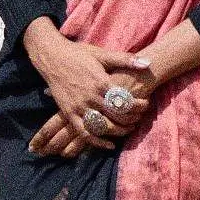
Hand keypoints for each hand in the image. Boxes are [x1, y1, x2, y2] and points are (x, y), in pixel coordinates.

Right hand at [24, 20, 155, 158]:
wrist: (52, 57)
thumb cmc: (79, 54)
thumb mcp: (102, 54)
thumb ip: (125, 59)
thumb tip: (147, 63)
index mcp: (101, 82)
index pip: (125, 100)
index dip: (139, 105)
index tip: (146, 104)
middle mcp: (90, 96)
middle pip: (116, 115)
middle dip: (131, 119)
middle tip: (140, 118)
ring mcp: (78, 107)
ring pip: (102, 126)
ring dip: (118, 131)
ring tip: (129, 129)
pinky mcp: (69, 113)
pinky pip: (84, 132)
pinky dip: (97, 142)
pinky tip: (109, 145)